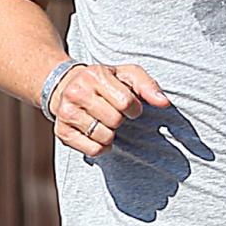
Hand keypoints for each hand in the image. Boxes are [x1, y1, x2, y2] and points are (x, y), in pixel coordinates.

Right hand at [49, 62, 170, 154]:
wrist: (67, 86)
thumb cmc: (105, 82)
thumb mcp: (127, 75)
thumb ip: (148, 85)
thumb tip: (164, 102)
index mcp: (94, 75)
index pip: (126, 102)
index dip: (134, 108)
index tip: (129, 106)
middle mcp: (76, 92)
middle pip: (115, 121)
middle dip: (120, 120)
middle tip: (113, 112)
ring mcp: (66, 113)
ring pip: (104, 137)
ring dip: (110, 133)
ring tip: (103, 121)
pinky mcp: (62, 132)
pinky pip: (93, 150)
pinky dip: (101, 146)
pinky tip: (97, 134)